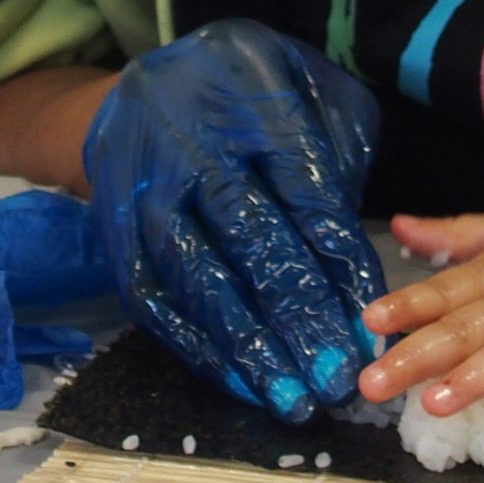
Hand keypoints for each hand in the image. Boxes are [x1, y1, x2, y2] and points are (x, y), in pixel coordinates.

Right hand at [81, 18, 387, 422]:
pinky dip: (195, 346)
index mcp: (250, 83)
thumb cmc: (251, 92)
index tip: (370, 315)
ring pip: (192, 271)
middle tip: (336, 374)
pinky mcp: (113, 223)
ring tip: (293, 399)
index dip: (337, 253)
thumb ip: (342, 149)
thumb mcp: (310, 84)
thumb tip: (351, 257)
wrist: (147, 85)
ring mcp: (143, 180)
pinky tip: (240, 381)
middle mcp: (189, 131)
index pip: (301, 178)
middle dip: (294, 310)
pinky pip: (150, 295)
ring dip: (245, 344)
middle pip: (246, 228)